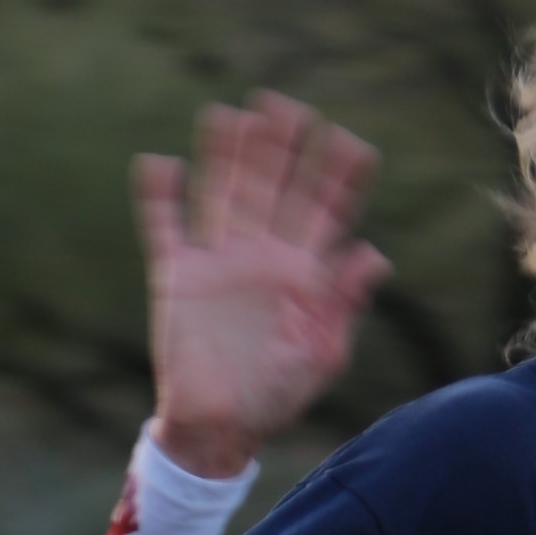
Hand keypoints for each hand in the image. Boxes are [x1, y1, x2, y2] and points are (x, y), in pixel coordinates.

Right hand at [133, 96, 387, 477]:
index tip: (352, 143)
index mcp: (303, 271)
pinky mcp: (177, 275)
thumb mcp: (323, 353)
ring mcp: (218, 260)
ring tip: (230, 116)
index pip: (325, 212)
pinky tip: (160, 163)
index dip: (339, 178)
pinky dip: (159, 197)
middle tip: (288, 107)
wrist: (220, 427)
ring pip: (222, 194)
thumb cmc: (278, 395)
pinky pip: (164, 227)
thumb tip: (376, 253)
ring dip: (224, 157)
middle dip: (281, 149)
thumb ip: (345, 302)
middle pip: (273, 188)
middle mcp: (261, 254)